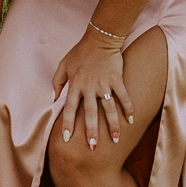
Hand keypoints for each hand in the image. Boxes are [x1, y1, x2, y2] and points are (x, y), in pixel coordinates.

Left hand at [51, 29, 133, 150]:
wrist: (100, 39)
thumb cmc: (80, 52)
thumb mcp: (63, 65)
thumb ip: (57, 82)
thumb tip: (54, 99)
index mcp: (75, 84)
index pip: (69, 108)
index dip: (67, 124)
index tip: (66, 139)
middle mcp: (89, 86)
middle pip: (89, 113)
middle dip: (91, 131)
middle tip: (93, 148)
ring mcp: (104, 83)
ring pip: (108, 109)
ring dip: (113, 125)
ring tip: (116, 140)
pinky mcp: (117, 79)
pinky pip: (123, 96)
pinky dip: (128, 108)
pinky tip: (131, 121)